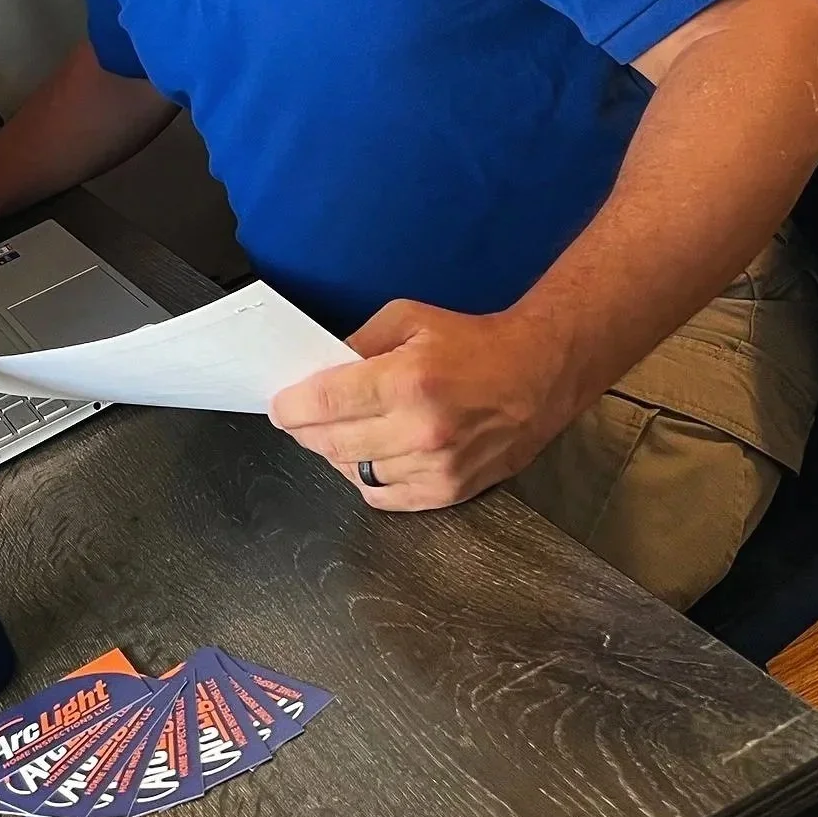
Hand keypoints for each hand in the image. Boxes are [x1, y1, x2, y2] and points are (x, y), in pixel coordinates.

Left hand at [266, 300, 581, 510]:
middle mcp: (421, 429)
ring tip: (337, 433)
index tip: (278, 406)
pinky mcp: (451, 490)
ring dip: (336, 455)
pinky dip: (366, 479)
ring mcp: (438, 466)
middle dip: (305, 430)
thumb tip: (315, 371)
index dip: (290, 407)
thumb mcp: (406, 319)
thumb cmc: (474, 343)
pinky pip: (386, 497)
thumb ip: (355, 343)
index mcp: (407, 382)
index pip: (324, 404)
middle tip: (298, 418)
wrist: (539, 373)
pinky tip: (367, 457)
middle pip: (333, 443)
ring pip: (355, 473)